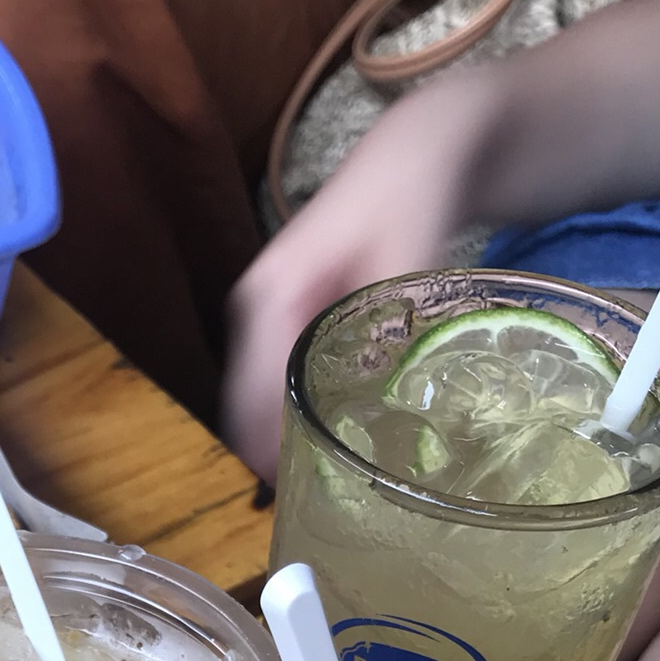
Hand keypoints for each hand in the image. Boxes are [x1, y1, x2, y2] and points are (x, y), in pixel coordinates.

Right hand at [222, 78, 493, 482]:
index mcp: (270, 296)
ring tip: (317, 489)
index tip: (297, 500)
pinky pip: (271, 387)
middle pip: (241, 407)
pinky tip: (323, 446)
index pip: (249, 393)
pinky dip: (289, 420)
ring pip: (252, 402)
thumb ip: (386, 323)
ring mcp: (264, 317)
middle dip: (268, 458)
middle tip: (312, 509)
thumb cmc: (412, 193)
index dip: (266, 453)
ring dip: (277, 445)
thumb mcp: (407, 255)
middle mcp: (254, 309)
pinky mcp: (282, 323)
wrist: (418, 151)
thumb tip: (375, 392)